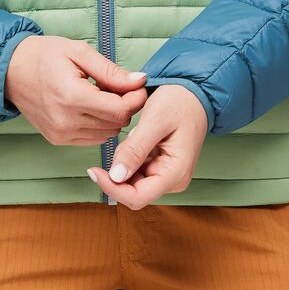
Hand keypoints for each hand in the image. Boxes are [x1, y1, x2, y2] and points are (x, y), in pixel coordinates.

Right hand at [3, 35, 148, 144]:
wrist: (10, 70)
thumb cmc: (44, 56)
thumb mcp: (79, 52)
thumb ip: (110, 71)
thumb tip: (139, 81)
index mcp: (72, 97)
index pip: (120, 110)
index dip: (135, 98)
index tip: (137, 85)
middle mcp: (66, 121)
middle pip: (116, 124)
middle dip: (126, 106)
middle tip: (119, 86)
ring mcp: (60, 134)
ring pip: (107, 134)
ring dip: (113, 116)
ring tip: (102, 94)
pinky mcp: (57, 139)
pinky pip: (92, 138)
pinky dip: (100, 124)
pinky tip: (91, 106)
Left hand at [87, 84, 207, 207]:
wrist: (194, 92)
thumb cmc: (180, 102)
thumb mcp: (155, 120)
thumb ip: (136, 149)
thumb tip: (116, 176)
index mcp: (175, 173)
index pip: (138, 197)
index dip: (113, 188)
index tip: (94, 171)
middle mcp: (173, 180)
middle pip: (133, 191)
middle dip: (117, 172)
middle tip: (116, 144)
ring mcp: (167, 175)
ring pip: (132, 180)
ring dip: (124, 162)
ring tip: (133, 136)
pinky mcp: (161, 167)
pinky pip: (137, 169)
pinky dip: (130, 156)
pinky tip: (136, 138)